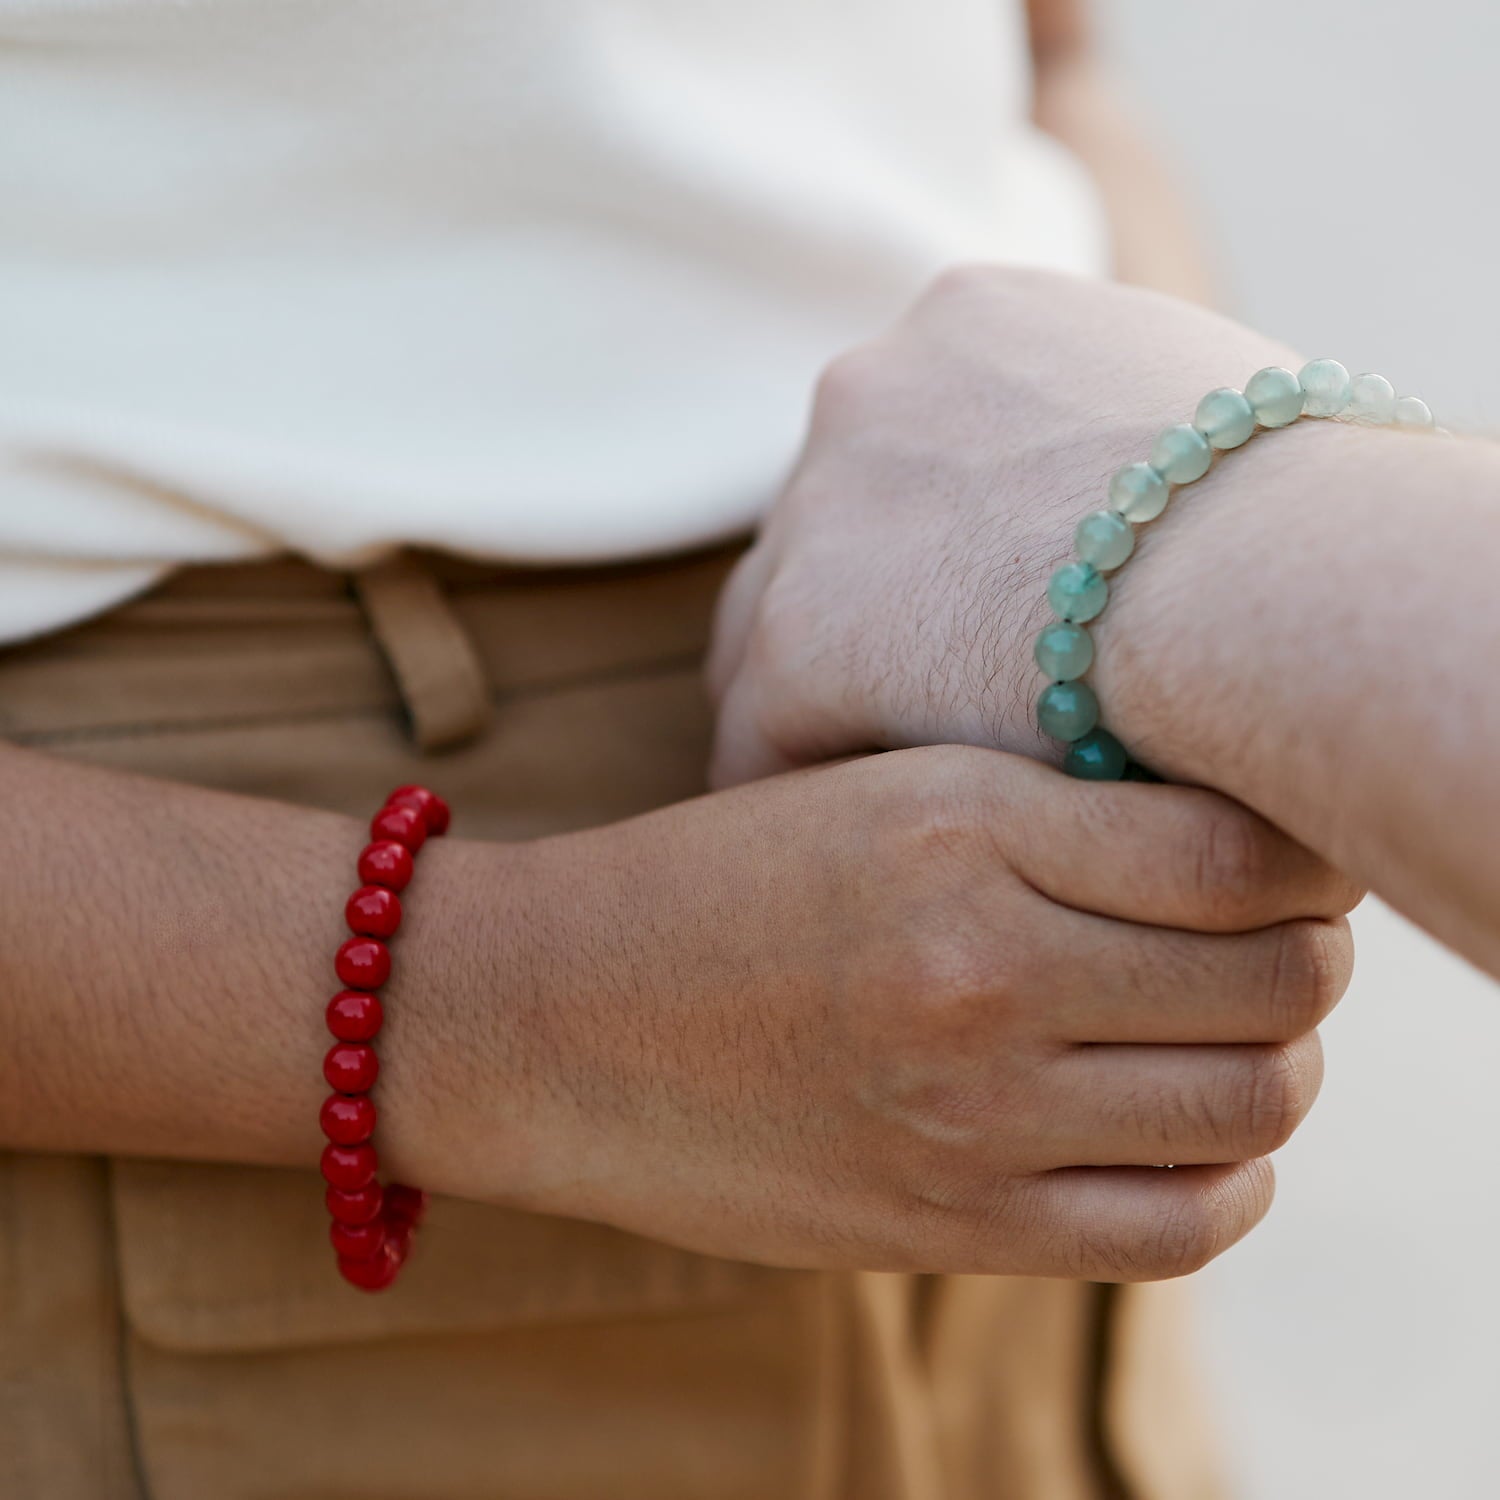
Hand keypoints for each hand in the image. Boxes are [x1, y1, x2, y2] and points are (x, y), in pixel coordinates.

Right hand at [438, 746, 1357, 1280]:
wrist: (548, 1020)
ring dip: (1275, 1062)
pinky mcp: (952, 1227)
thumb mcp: (873, 791)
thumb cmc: (707, 885)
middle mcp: (980, 968)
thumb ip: (1048, 815)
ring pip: (1252, 1100)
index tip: (1291, 857)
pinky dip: (1226, 1177)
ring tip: (1229, 1030)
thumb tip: (1236, 850)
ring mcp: (971, 1114)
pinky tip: (1186, 1132)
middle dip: (1304, 956)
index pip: (1244, 850)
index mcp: (959, 825)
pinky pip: (1182, 1223)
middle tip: (1273, 939)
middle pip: (1275, 978)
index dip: (1303, 855)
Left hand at [708, 266, 1294, 784]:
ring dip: (815, 708)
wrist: (1270, 585)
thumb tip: (1169, 510)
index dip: (931, 548)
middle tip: (896, 713)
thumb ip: (1144, 448)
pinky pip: (761, 735)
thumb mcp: (1221, 421)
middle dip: (859, 619)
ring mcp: (820, 510)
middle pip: (826, 532)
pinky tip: (847, 855)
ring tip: (860, 800)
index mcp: (977, 324)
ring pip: (774, 630)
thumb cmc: (1304, 515)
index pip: (913, 449)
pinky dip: (800, 787)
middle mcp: (874, 391)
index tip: (962, 619)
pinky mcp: (797, 639)